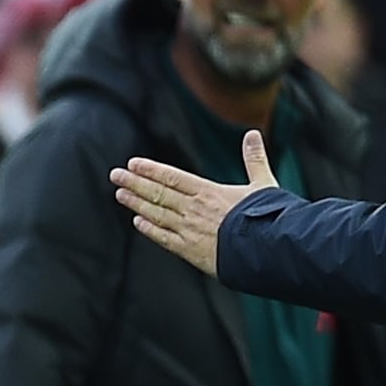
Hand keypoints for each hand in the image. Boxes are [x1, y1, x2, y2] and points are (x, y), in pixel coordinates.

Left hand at [110, 133, 277, 275]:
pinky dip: (149, 229)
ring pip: (156, 214)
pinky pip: (163, 238)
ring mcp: (189, 230)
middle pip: (158, 193)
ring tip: (120, 194)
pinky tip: (138, 222)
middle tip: (115, 175)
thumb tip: (253, 134)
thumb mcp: (263, 184)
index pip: (172, 177)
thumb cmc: (269, 218)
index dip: (151, 170)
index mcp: (209, 192)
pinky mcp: (190, 251)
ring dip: (136, 203)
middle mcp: (193, 209)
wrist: (269, 251)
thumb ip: (254, 159)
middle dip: (134, 183)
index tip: (133, 164)